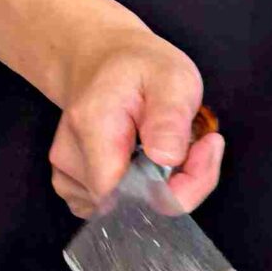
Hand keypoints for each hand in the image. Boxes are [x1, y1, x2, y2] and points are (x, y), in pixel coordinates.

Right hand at [41, 11, 222, 218]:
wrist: (101, 61)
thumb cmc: (139, 67)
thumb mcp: (172, 77)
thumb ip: (170, 117)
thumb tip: (166, 160)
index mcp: (93, 127)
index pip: (131, 195)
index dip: (177, 187)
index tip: (205, 149)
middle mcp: (70, 157)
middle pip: (132, 205)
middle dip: (176, 184)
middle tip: (195, 143)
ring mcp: (66, 174)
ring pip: (125, 209)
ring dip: (159, 186)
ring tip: (167, 144)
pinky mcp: (70, 185)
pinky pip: (113, 207)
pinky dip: (136, 193)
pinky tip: (144, 160)